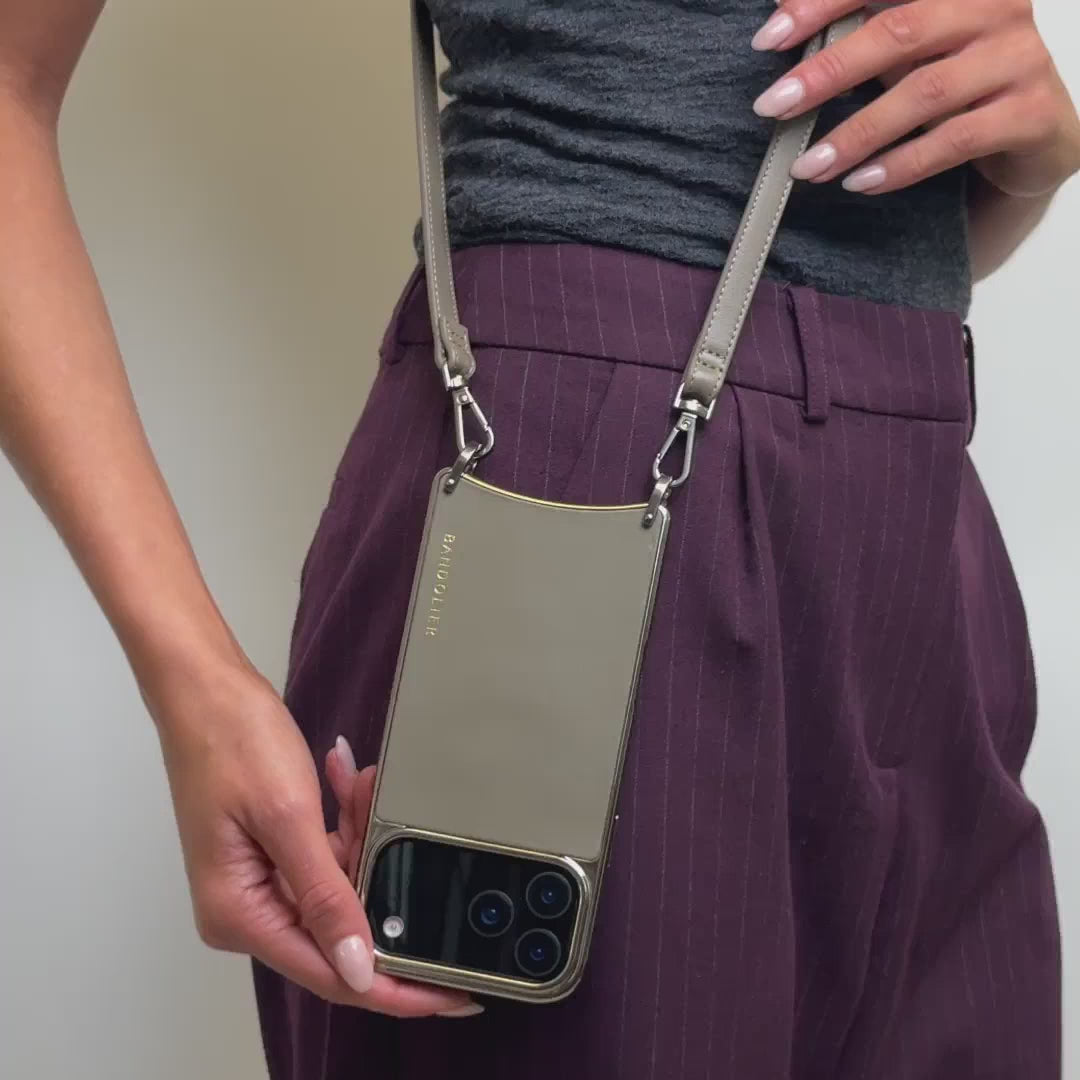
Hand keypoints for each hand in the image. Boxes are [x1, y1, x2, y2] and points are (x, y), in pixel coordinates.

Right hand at [151, 661, 477, 1016]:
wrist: (206, 689)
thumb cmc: (229, 742)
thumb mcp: (289, 819)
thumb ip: (326, 899)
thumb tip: (359, 968)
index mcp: (240, 915)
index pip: (331, 973)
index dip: (395, 987)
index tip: (450, 992)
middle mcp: (245, 909)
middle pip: (341, 923)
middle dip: (375, 874)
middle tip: (387, 819)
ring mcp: (258, 881)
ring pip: (341, 883)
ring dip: (359, 835)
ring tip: (357, 785)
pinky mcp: (271, 855)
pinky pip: (326, 855)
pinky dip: (344, 822)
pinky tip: (345, 782)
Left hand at [749, 0, 1079, 196]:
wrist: (1031, 135)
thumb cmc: (956, 82)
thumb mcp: (907, 49)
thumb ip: (859, 32)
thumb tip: (778, 28)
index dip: (822, 2)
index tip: (768, 38)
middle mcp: (995, 5)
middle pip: (900, 29)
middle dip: (827, 71)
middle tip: (773, 106)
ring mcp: (1019, 57)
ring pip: (925, 91)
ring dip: (857, 133)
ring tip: (807, 167)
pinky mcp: (1031, 112)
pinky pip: (956, 139)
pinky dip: (901, 164)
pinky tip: (860, 182)